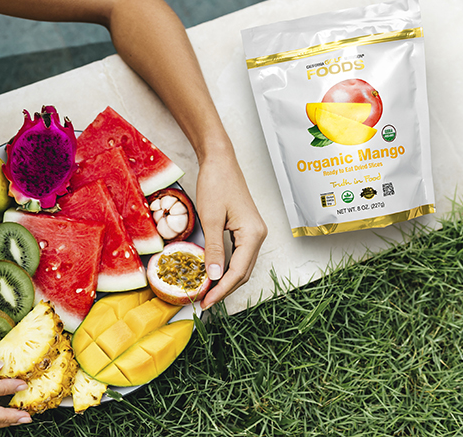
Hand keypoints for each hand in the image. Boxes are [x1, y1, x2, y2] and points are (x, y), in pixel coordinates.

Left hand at [195, 146, 266, 309]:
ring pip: (242, 266)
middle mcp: (258, 235)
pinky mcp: (247, 229)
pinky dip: (227, 268)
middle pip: (243, 273)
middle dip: (224, 289)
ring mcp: (254, 233)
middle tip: (203, 301)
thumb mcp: (211, 218)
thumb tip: (213, 277)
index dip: (222, 290)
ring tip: (207, 292)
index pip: (238, 272)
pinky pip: (239, 255)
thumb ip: (213, 249)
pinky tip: (213, 274)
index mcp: (253, 234)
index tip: (206, 302)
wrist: (220, 161)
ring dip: (226, 281)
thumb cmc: (216, 184)